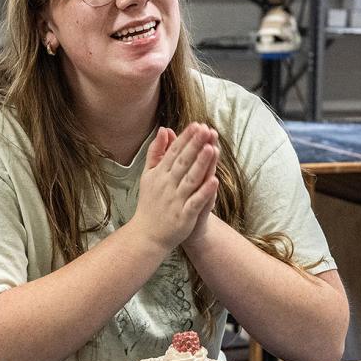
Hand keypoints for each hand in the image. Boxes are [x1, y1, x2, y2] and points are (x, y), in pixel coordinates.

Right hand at [132, 124, 218, 252]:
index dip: (186, 138)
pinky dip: (204, 192)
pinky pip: (195, 202)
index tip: (197, 125)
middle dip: (195, 146)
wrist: (147, 235)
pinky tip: (214, 181)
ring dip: (201, 164)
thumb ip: (156, 152)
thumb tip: (164, 129)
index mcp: (159, 174)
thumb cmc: (150, 203)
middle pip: (183, 162)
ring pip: (190, 180)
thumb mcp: (148, 175)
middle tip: (206, 130)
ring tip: (211, 149)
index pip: (174, 152)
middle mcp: (166, 185)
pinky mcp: (183, 216)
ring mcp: (175, 201)